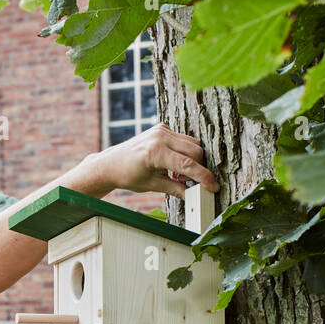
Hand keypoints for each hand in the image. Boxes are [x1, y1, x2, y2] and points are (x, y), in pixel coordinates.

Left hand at [73, 124, 219, 199]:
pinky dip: (185, 153)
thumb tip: (194, 195)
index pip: (188, 165)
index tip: (213, 187)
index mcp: (155, 152)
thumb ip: (176, 189)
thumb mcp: (152, 186)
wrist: (111, 163)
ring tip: (176, 174)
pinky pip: (184, 139)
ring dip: (192, 161)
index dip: (204, 177)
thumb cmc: (128, 175)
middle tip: (184, 182)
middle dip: (197, 169)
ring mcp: (161, 130)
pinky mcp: (162, 128)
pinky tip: (172, 164)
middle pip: (196, 151)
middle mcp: (160, 136)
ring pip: (193, 144)